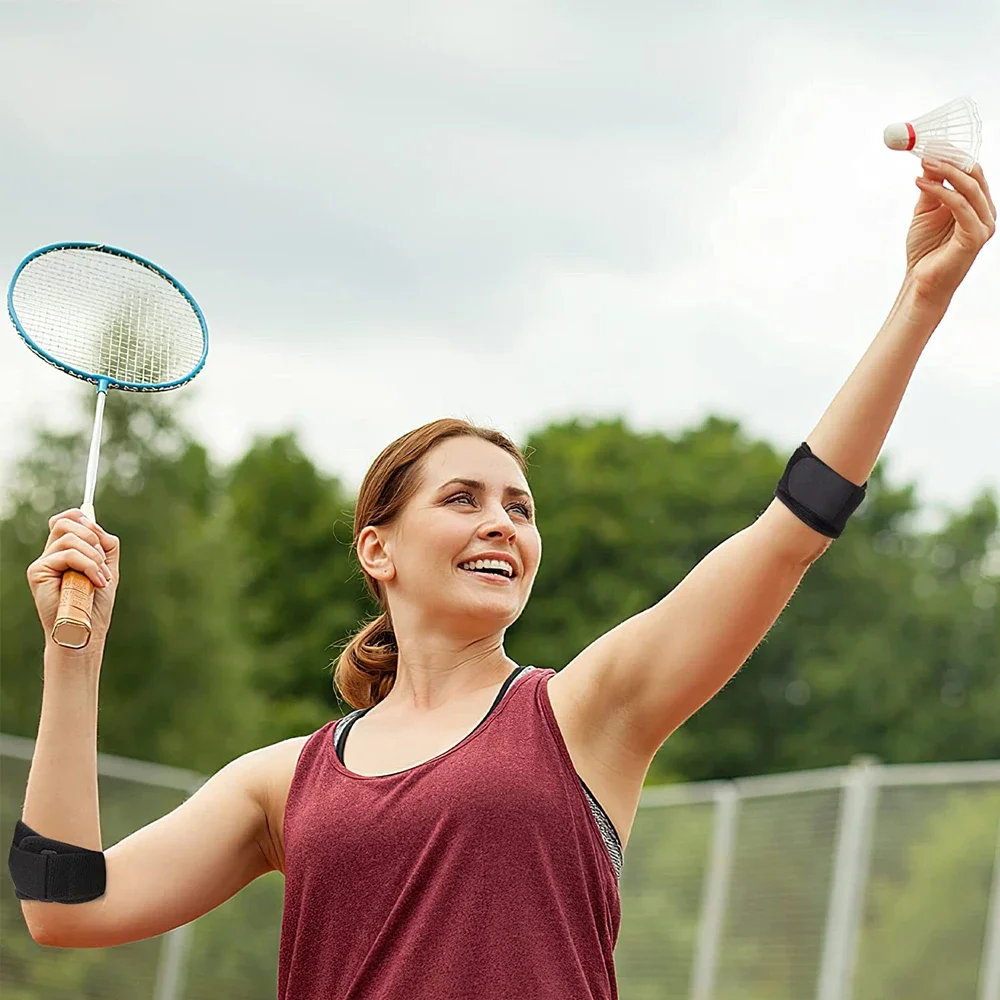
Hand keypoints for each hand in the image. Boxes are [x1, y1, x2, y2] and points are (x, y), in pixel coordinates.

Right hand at [27, 509, 119, 646]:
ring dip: (94, 557)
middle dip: (92, 537)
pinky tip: (96, 582)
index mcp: (66, 550)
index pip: (67, 519)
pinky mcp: (38, 572)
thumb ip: (105, 544)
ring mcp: (43, 562)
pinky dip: (89, 565)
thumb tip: (94, 522)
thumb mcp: (107, 567)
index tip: (101, 537)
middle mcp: (51, 554)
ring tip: (101, 578)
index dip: (83, 518)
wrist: (86, 628)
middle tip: (103, 561)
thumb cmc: (95, 603)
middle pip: (65, 522)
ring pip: (70, 538)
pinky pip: (67, 554)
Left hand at [906, 159, 995, 310]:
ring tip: (924, 163)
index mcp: (977, 205)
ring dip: (946, 172)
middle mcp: (985, 213)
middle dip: (951, 160)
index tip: (931, 144)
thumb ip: (931, 188)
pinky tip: (921, 183)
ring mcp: (983, 225)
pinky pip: (960, 206)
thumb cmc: (925, 250)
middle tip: (928, 150)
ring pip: (970, 188)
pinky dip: (941, 192)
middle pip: (975, 175)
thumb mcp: (925, 212)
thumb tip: (930, 160)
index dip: (953, 156)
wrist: (921, 282)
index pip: (972, 172)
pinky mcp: (975, 236)